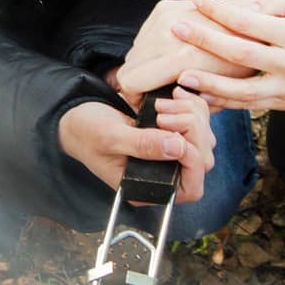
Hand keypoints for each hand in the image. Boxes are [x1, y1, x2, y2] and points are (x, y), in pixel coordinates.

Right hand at [58, 90, 214, 204]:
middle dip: (192, 131)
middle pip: (203, 160)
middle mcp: (163, 175)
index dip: (192, 162)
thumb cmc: (87, 133)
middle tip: (163, 114)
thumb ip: (143, 145)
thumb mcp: (110, 138)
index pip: (190, 188)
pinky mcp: (174, 134)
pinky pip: (199, 122)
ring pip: (205, 139)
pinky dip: (192, 106)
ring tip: (162, 104)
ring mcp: (171, 155)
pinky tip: (173, 96)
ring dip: (192, 115)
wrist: (78, 118)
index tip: (175, 137)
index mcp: (147, 187)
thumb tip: (178, 147)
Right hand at [116, 0, 254, 105]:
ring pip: (134, 51)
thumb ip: (190, 105)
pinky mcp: (164, 7)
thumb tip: (161, 110)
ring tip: (165, 72)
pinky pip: (142, 36)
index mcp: (182, 57)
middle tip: (155, 92)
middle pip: (129, 66)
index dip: (134, 97)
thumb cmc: (244, 62)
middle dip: (139, 82)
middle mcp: (168, 33)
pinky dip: (151, 48)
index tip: (145, 103)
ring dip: (145, 64)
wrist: (254, 19)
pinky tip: (170, 53)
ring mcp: (165, 17)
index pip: (131, 81)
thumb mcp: (225, 94)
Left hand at [172, 0, 284, 111]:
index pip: (252, 22)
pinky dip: (224, 102)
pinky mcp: (283, 105)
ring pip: (243, 89)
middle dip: (206, 42)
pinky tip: (201, 95)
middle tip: (176, 30)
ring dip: (210, 83)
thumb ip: (281, 4)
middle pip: (242, 53)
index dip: (221, 11)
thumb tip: (246, 9)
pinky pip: (248, 105)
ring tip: (181, 76)